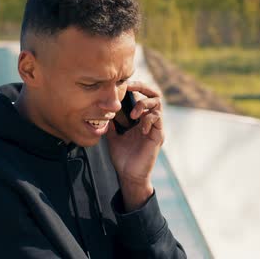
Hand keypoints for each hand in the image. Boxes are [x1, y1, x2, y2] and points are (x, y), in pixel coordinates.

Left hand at [105, 81, 163, 210]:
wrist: (128, 175)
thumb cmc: (122, 157)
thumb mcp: (112, 135)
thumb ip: (110, 122)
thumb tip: (101, 110)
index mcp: (140, 118)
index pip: (142, 95)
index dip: (134, 87)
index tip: (122, 85)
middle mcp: (149, 120)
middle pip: (154, 94)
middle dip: (142, 87)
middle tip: (129, 87)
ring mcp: (155, 127)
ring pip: (158, 103)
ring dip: (144, 104)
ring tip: (133, 114)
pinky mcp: (158, 136)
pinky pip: (158, 119)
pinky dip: (148, 119)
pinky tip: (139, 128)